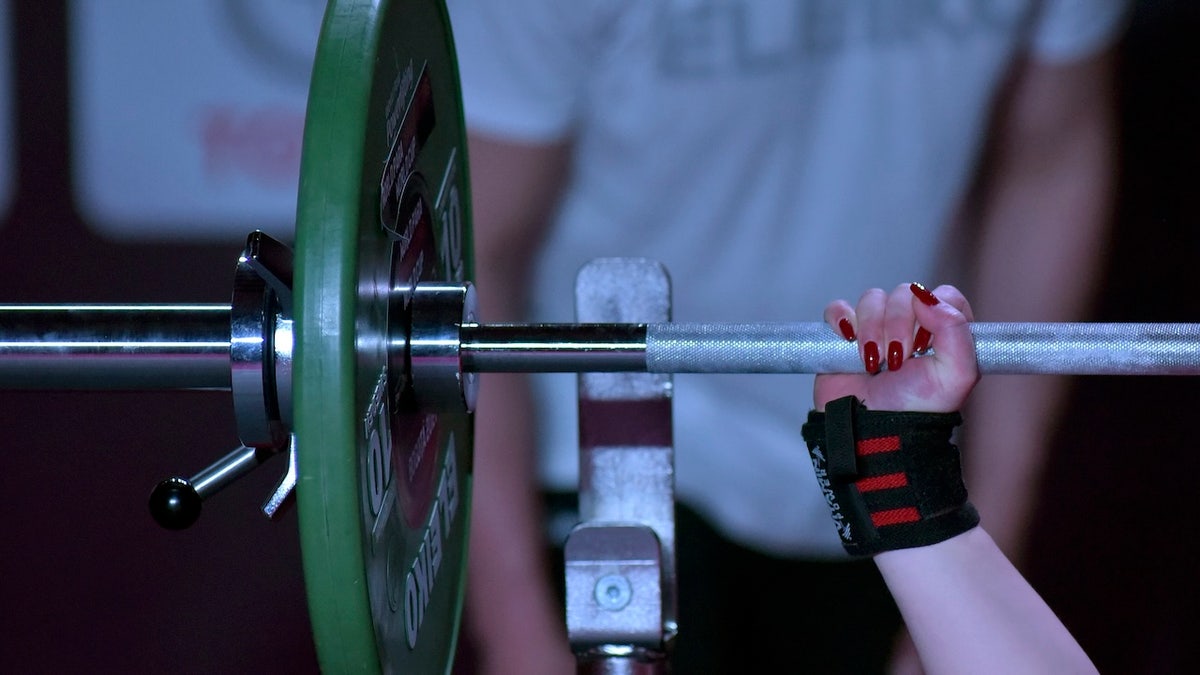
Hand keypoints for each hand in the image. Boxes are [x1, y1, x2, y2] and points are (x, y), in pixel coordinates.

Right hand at [815, 283, 978, 412]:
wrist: (871, 430)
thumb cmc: (915, 409)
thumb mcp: (955, 376)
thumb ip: (957, 330)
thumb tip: (926, 296)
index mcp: (943, 332)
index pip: (945, 295)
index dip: (934, 310)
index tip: (925, 342)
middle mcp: (911, 326)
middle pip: (904, 293)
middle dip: (897, 325)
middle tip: (896, 360)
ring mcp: (876, 328)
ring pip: (872, 299)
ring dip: (870, 329)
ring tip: (872, 362)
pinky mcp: (844, 334)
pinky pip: (838, 309)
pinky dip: (841, 321)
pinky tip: (848, 342)